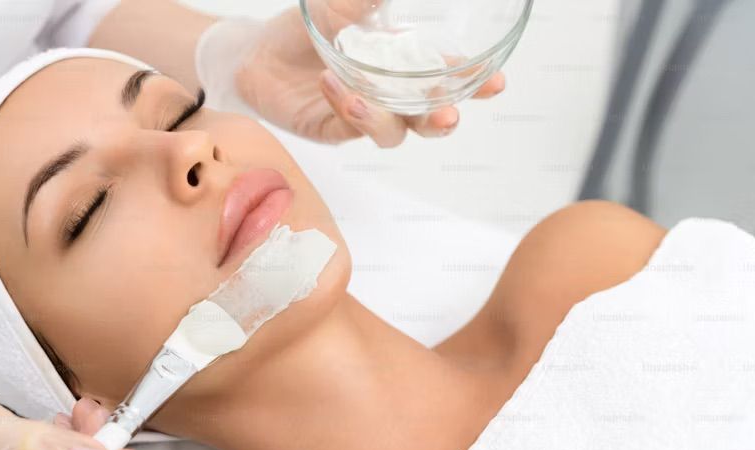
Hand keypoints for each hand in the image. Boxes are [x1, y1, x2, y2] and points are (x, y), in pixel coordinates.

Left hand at [235, 7, 505, 147]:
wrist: (259, 51)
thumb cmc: (308, 27)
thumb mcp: (347, 3)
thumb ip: (374, 0)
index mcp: (406, 65)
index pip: (450, 79)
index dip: (475, 83)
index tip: (495, 82)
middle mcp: (391, 95)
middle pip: (430, 118)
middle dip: (443, 118)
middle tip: (448, 115)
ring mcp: (363, 116)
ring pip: (392, 132)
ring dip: (383, 118)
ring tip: (362, 97)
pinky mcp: (333, 130)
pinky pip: (348, 129)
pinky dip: (345, 109)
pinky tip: (333, 85)